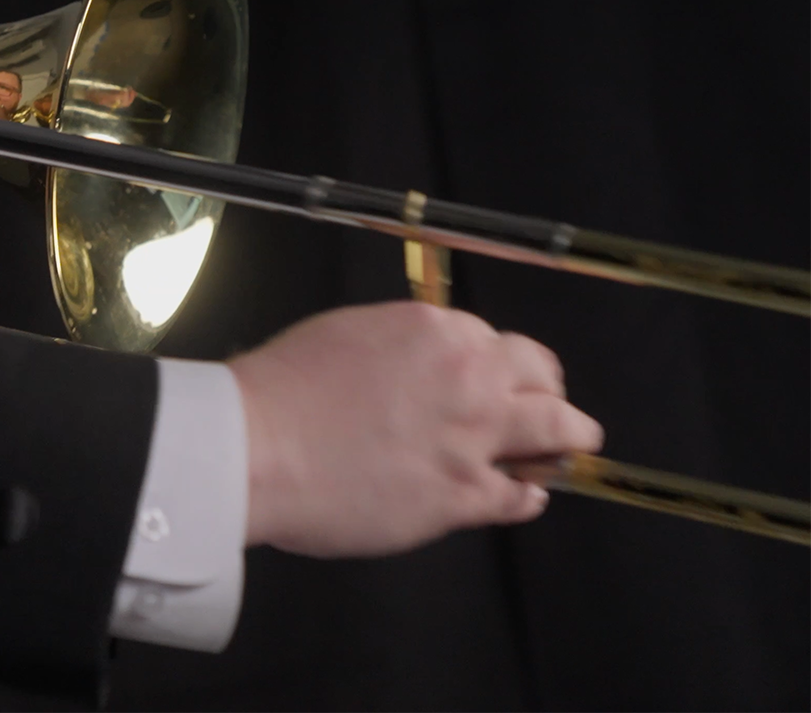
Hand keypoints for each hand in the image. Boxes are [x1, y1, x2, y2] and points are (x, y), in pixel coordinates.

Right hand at [230, 301, 602, 557]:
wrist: (256, 447)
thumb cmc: (278, 391)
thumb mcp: (345, 336)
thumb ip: (398, 350)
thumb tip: (414, 372)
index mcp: (434, 330)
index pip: (489, 341)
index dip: (490, 363)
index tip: (487, 379)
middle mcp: (468, 375)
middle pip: (541, 376)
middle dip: (545, 390)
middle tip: (544, 407)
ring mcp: (472, 437)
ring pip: (558, 430)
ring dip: (569, 437)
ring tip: (570, 447)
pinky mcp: (464, 494)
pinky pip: (524, 496)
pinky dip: (529, 494)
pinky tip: (525, 495)